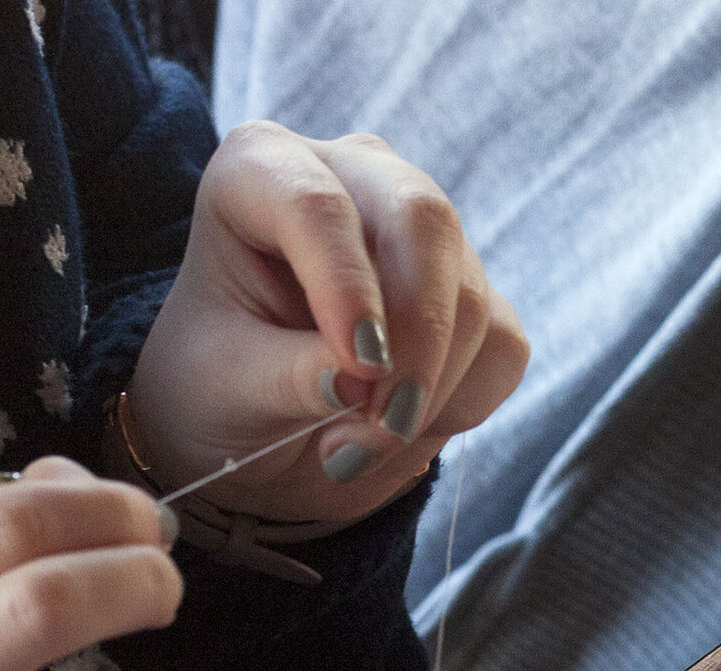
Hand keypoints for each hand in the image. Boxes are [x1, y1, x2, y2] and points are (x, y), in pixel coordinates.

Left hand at [125, 122, 528, 523]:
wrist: (255, 420)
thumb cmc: (217, 382)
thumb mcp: (224, 386)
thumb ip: (287, 376)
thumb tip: (363, 383)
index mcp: (261, 170)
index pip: (318, 203)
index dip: (344, 285)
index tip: (357, 372)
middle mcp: (353, 178)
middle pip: (423, 221)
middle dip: (417, 335)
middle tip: (386, 422)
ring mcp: (423, 234)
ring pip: (471, 296)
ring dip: (430, 395)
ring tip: (357, 450)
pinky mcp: (473, 292)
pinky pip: (503, 347)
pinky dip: (461, 407)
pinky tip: (399, 433)